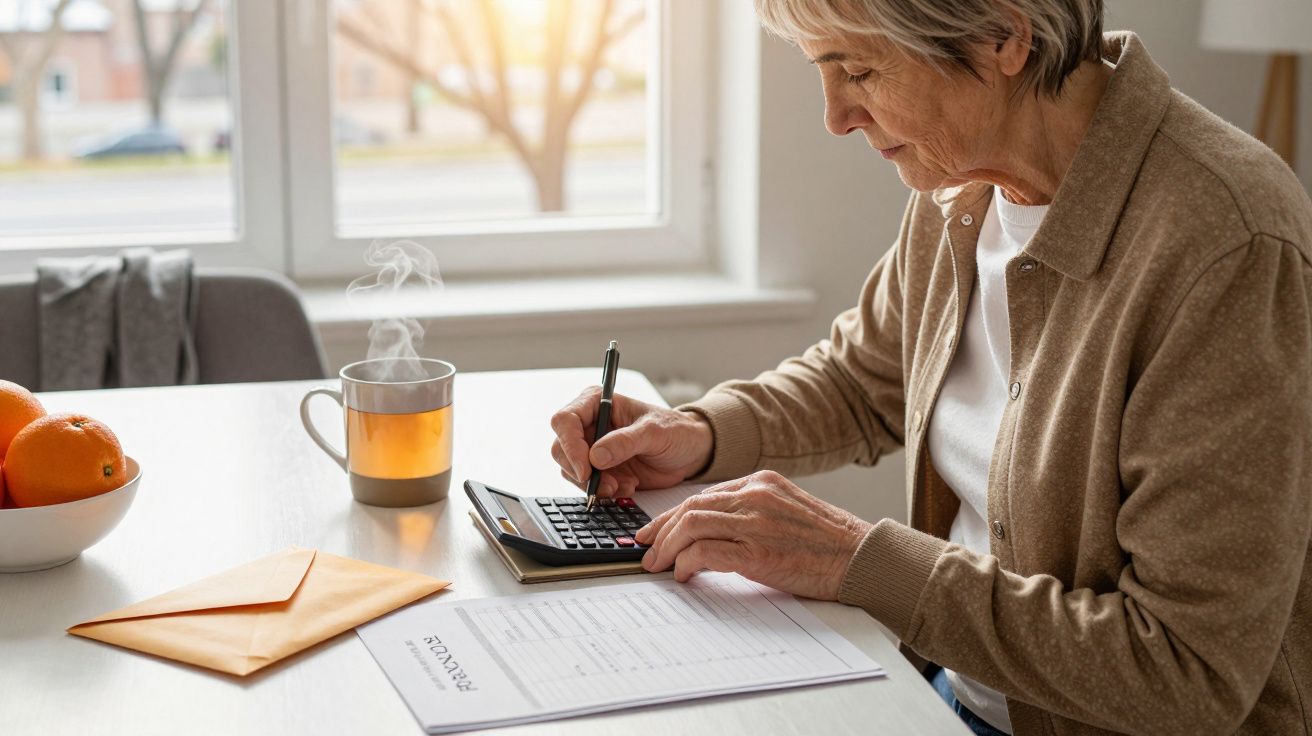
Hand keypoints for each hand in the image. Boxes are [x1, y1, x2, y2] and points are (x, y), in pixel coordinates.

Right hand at [549, 387, 713, 498]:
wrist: (690, 452)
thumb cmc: (676, 431)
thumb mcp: (655, 432)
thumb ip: (625, 442)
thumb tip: (595, 457)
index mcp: (597, 402)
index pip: (565, 421)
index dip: (570, 446)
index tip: (586, 469)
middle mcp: (589, 424)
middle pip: (561, 448)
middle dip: (581, 471)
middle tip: (606, 485)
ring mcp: (592, 448)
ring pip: (570, 470)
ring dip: (594, 484)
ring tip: (624, 485)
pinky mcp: (600, 470)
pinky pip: (587, 485)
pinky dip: (604, 492)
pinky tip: (628, 486)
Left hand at [634, 470, 873, 599]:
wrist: (861, 557)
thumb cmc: (828, 542)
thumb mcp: (787, 510)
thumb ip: (753, 511)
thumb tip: (713, 531)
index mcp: (762, 482)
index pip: (703, 494)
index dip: (671, 514)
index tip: (654, 531)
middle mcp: (756, 495)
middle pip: (690, 507)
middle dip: (660, 531)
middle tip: (645, 550)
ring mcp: (756, 522)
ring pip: (691, 524)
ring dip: (666, 547)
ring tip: (656, 566)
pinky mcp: (757, 552)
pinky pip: (705, 551)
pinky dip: (686, 563)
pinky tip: (683, 574)